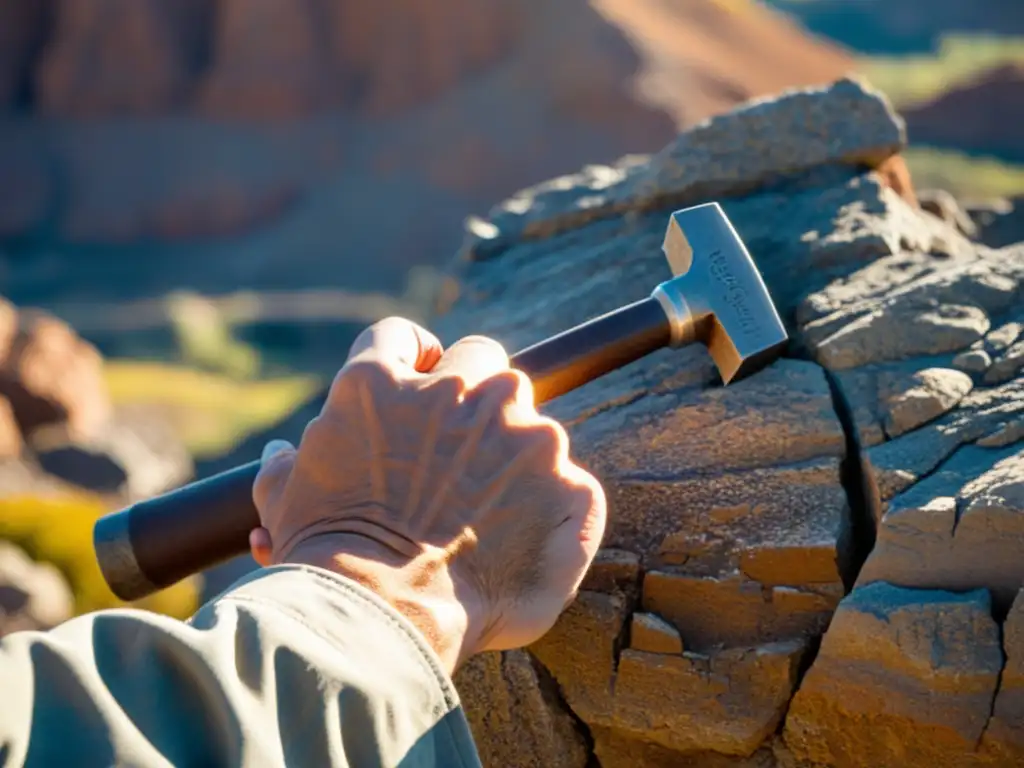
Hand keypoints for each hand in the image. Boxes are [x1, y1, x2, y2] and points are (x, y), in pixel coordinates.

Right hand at [249, 317, 606, 672]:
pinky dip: (555, 510)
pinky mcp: (569, 487)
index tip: (419, 381)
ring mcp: (523, 434)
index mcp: (381, 383)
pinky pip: (573, 487)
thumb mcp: (281, 501)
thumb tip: (286, 455)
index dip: (411, 357)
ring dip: (515, 455)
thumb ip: (289, 465)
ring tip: (488, 519)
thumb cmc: (324, 561)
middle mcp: (459, 391)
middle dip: (473, 398)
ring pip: (532, 422)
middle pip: (483, 362)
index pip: (401, 337)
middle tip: (458, 454)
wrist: (380, 619)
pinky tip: (523, 548)